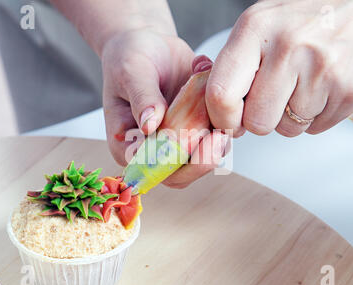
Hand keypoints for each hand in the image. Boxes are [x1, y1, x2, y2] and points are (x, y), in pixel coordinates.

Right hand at [102, 29, 226, 188]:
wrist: (149, 43)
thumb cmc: (128, 58)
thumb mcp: (130, 72)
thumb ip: (141, 98)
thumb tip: (150, 126)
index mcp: (128, 145)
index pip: (151, 171)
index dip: (175, 167)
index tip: (194, 148)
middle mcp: (155, 148)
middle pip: (182, 172)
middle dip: (204, 160)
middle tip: (219, 137)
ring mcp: (179, 138)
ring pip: (204, 155)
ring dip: (218, 140)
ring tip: (221, 113)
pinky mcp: (199, 125)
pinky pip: (217, 132)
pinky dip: (223, 116)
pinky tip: (216, 92)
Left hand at [206, 0, 352, 136]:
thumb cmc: (306, 15)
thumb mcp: (260, 25)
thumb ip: (235, 67)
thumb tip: (222, 115)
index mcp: (256, 29)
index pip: (222, 96)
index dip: (223, 119)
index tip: (230, 120)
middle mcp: (289, 47)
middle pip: (258, 123)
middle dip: (262, 118)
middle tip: (274, 97)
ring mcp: (323, 69)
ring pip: (289, 129)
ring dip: (292, 116)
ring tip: (304, 83)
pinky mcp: (350, 89)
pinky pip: (317, 128)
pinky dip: (316, 114)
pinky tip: (323, 86)